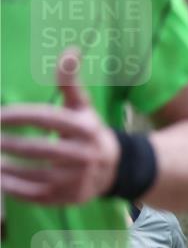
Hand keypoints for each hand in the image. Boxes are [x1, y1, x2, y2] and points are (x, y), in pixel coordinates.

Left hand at [0, 48, 120, 204]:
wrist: (116, 169)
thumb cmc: (89, 133)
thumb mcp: (83, 107)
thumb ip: (70, 82)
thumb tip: (70, 50)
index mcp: (85, 129)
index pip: (45, 119)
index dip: (16, 116)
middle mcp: (84, 155)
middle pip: (36, 149)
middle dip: (6, 144)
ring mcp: (78, 179)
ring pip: (33, 174)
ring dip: (5, 167)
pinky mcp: (71, 197)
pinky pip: (36, 195)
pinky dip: (13, 188)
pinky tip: (0, 179)